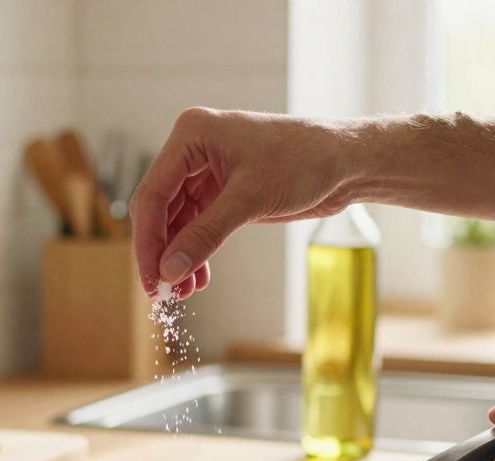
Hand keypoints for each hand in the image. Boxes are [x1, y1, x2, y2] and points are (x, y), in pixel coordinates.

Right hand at [130, 108, 360, 297]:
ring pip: (177, 222)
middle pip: (160, 209)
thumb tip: (169, 271)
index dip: (148, 240)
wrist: (346, 162)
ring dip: (179, 257)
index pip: (153, 193)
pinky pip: (198, 226)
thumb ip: (205, 236)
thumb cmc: (305, 161)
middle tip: (161, 291)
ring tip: (182, 292)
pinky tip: (198, 278)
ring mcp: (207, 172)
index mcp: (192, 135)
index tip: (151, 279)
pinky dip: (197, 252)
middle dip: (162, 252)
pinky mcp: (224, 192)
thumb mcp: (250, 200)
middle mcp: (194, 151)